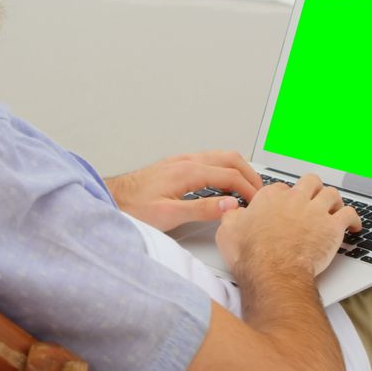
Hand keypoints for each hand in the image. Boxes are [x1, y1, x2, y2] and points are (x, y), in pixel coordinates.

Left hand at [105, 150, 263, 231]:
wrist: (111, 198)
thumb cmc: (133, 207)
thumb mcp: (169, 215)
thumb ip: (201, 209)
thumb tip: (230, 205)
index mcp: (188, 171)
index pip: (231, 176)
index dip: (249, 190)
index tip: (258, 203)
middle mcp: (186, 161)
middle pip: (231, 159)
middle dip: (250, 174)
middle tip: (260, 193)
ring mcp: (182, 161)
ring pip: (220, 156)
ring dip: (238, 169)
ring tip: (247, 187)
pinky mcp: (176, 165)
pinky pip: (209, 160)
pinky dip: (224, 169)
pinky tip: (223, 183)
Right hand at [215, 174, 361, 276]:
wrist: (273, 273)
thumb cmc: (251, 256)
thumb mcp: (227, 232)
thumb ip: (230, 217)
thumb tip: (231, 211)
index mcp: (270, 197)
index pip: (281, 187)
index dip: (285, 197)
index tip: (286, 205)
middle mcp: (294, 198)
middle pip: (310, 182)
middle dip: (313, 188)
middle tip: (313, 197)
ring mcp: (315, 211)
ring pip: (332, 193)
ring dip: (334, 200)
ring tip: (335, 207)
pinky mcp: (332, 227)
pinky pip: (349, 214)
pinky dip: (354, 219)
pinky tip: (354, 225)